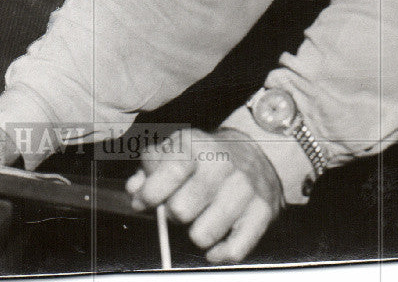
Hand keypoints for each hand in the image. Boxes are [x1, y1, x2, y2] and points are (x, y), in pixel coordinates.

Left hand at [126, 127, 284, 263]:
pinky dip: (219, 253)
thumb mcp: (177, 148)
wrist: (257, 150)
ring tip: (200, 218)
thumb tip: (135, 189)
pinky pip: (233, 251)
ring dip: (195, 232)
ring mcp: (245, 189)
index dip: (150, 192)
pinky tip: (215, 241)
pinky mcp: (263, 212)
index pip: (172, 171)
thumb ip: (150, 167)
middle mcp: (223, 164)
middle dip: (172, 213)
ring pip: (202, 235)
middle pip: (181, 210)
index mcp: (198, 144)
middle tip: (178, 206)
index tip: (143, 201)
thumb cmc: (207, 154)